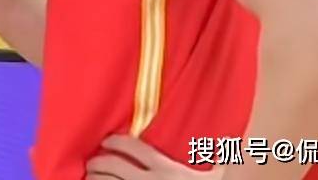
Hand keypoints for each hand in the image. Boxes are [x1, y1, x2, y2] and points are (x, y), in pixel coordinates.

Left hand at [86, 135, 221, 178]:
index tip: (107, 141)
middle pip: (113, 166)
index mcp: (169, 171)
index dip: (116, 141)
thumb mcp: (218, 176)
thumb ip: (216, 158)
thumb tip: (226, 143)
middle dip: (98, 162)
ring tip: (91, 177)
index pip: (134, 148)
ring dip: (95, 179)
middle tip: (93, 163)